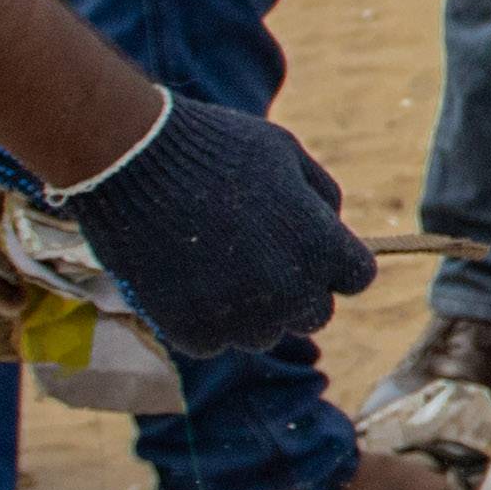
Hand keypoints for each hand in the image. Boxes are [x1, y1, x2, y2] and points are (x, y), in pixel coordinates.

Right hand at [50, 90, 378, 352]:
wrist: (132, 161)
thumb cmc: (215, 148)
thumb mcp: (286, 152)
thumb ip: (323, 196)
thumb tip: (335, 230)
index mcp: (320, 249)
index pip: (357, 277)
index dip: (336, 260)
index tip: (309, 245)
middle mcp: (288, 294)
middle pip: (315, 314)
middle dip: (297, 290)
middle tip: (259, 256)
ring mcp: (240, 319)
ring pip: (264, 333)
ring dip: (250, 308)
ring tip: (215, 262)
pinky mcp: (193, 333)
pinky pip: (215, 341)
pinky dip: (204, 319)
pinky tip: (186, 279)